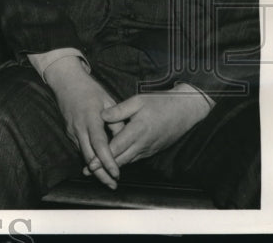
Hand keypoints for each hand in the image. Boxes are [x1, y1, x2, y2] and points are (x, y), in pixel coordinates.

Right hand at [43, 57, 121, 187]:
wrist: (66, 82)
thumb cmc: (90, 90)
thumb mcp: (108, 100)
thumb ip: (117, 121)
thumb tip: (125, 139)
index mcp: (91, 118)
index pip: (100, 144)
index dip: (108, 160)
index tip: (117, 173)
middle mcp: (79, 127)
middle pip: (89, 156)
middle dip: (100, 173)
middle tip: (113, 185)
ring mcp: (72, 130)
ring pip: (83, 155)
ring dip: (95, 169)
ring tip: (108, 180)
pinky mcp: (69, 132)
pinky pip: (80, 148)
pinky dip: (89, 159)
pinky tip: (98, 166)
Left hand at [97, 87, 211, 168]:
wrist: (184, 111)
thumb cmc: (160, 103)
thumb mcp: (138, 101)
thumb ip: (119, 109)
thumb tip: (102, 115)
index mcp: (138, 130)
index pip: (117, 147)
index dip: (102, 157)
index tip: (90, 164)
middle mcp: (143, 143)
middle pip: (121, 159)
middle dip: (104, 167)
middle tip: (87, 172)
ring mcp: (149, 149)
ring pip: (128, 161)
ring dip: (113, 167)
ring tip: (97, 171)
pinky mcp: (152, 150)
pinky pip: (135, 158)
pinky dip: (124, 162)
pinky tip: (114, 163)